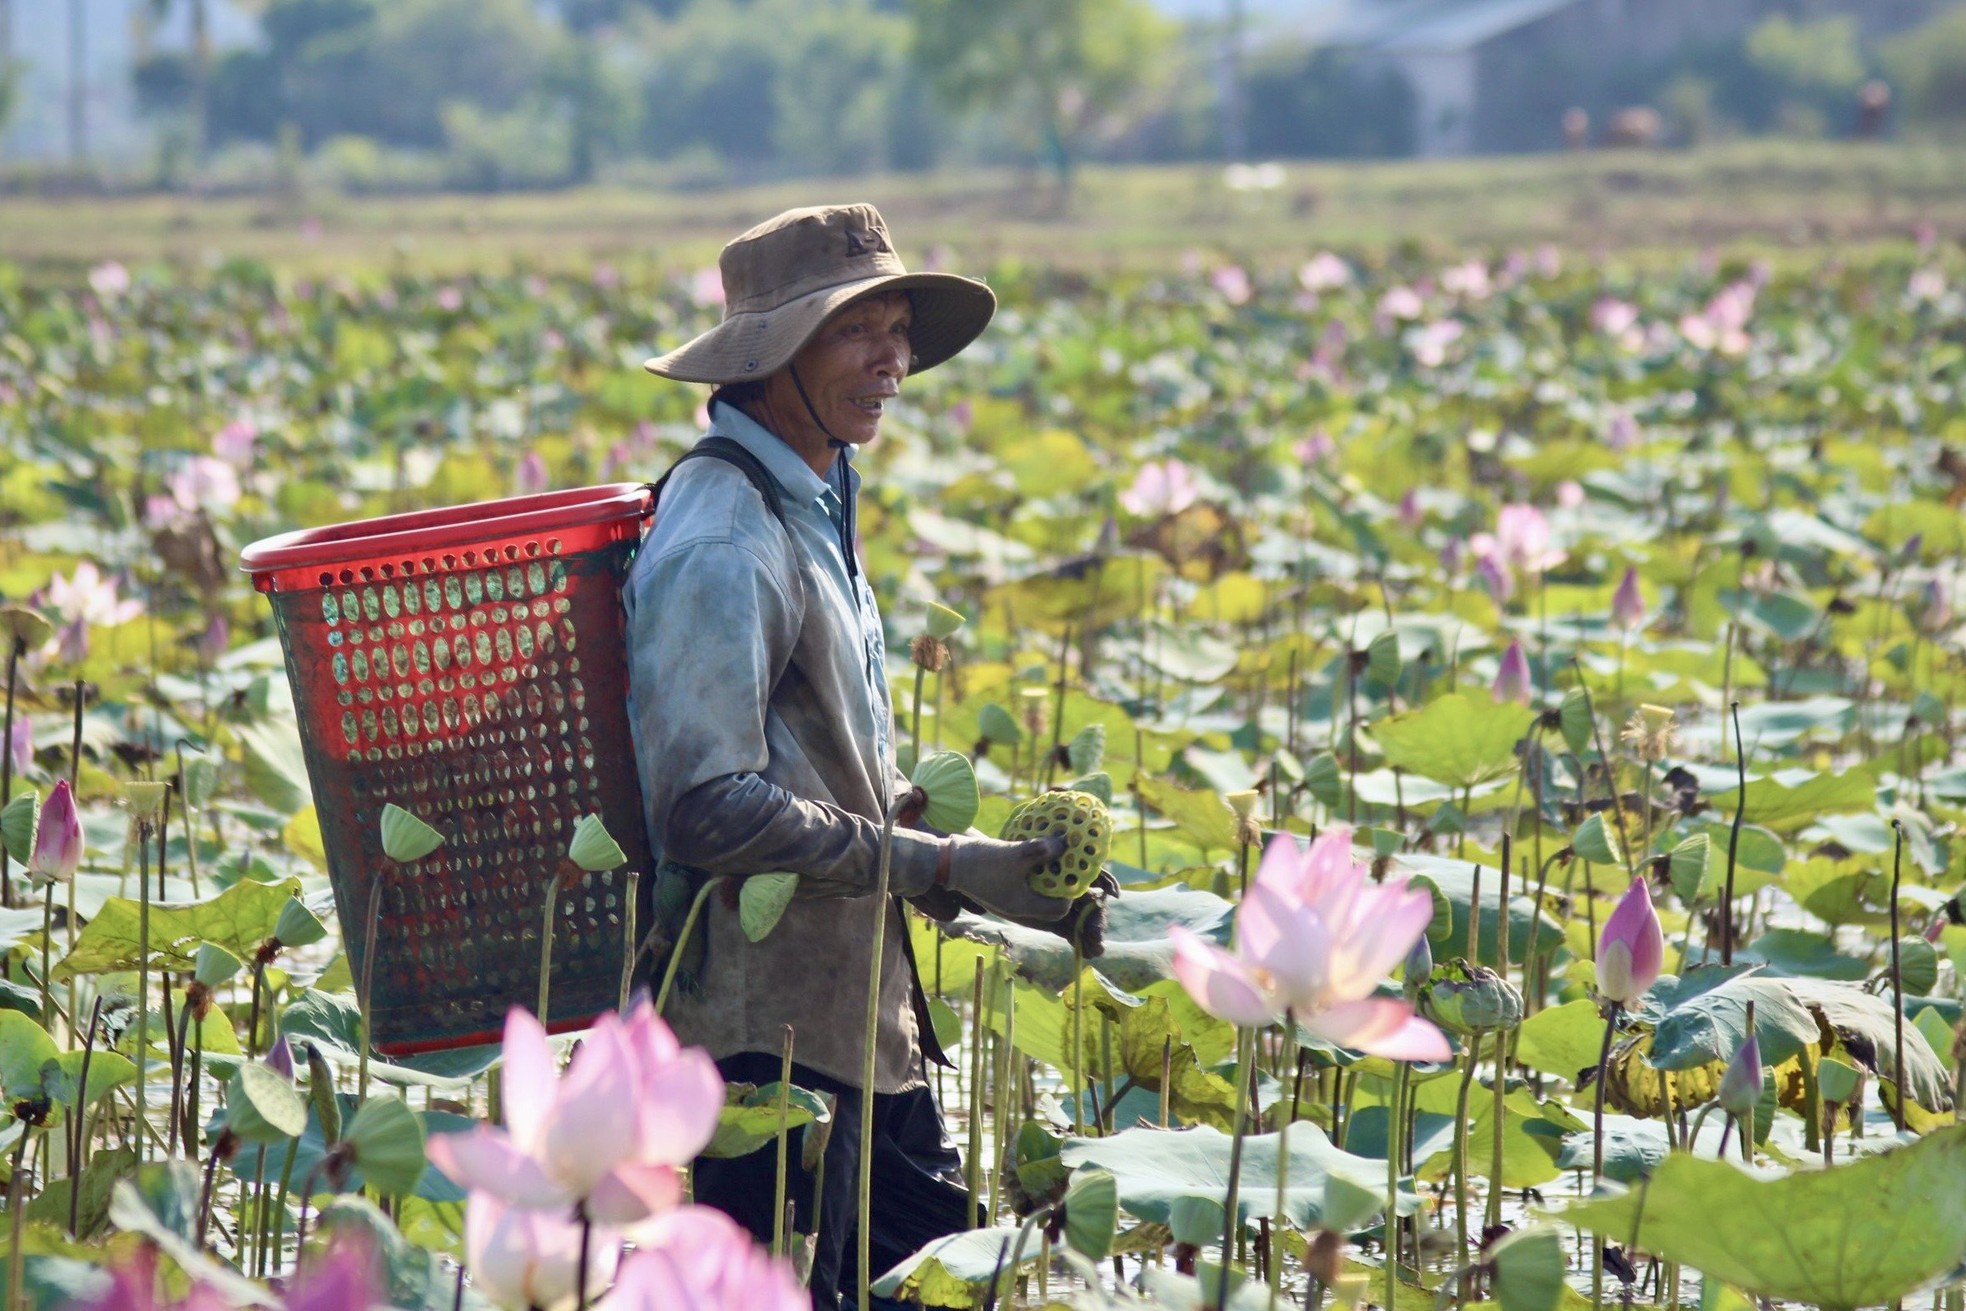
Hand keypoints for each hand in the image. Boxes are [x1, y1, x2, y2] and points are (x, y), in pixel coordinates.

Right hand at [943, 833, 1073, 921]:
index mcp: (1023, 906)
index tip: (1074, 870)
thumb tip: (1066, 845)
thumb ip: (1042, 850)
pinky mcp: (999, 888)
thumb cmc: (981, 861)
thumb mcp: (1015, 854)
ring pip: (1036, 893)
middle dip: (1060, 884)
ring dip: (1047, 877)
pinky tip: (1033, 855)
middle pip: (1050, 904)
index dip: (1071, 891)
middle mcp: (1017, 907)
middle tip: (1067, 863)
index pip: (1059, 909)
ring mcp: (1007, 898)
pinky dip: (1032, 873)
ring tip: (1053, 856)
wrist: (946, 861)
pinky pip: (1023, 885)